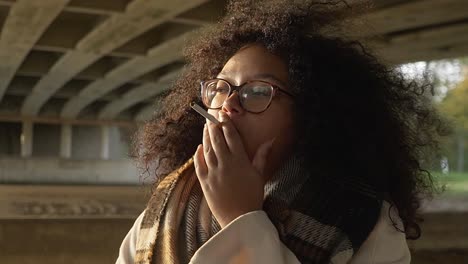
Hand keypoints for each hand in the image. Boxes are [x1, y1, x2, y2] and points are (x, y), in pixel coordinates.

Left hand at [193, 111, 274, 227]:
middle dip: (213, 125)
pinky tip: (199, 147)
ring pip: (207, 149)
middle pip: (217, 139)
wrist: (239, 219)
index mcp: (239, 161)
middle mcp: (225, 164)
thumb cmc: (252, 196)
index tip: (222, 115)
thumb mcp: (259, 175)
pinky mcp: (205, 182)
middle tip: (210, 116)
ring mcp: (213, 173)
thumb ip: (262, 155)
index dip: (226, 124)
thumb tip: (271, 140)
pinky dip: (198, 155)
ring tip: (205, 127)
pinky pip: (199, 165)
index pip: (231, 136)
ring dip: (205, 136)